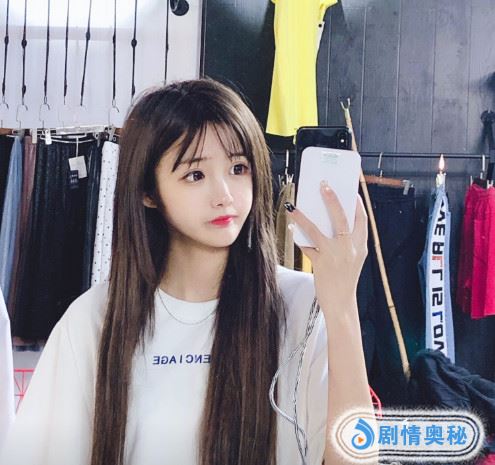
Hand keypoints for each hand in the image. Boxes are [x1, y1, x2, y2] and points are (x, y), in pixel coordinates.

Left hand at [286, 181, 367, 311]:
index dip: (356, 203)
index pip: (362, 219)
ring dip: (303, 216)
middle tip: (323, 185)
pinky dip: (298, 236)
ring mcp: (335, 255)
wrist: (342, 303)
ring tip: (293, 205)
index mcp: (361, 246)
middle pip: (341, 217)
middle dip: (332, 198)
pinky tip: (292, 227)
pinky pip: (306, 245)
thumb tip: (327, 220)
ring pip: (317, 229)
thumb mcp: (352, 259)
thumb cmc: (345, 279)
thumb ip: (345, 241)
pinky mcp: (321, 262)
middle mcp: (350, 248)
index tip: (350, 190)